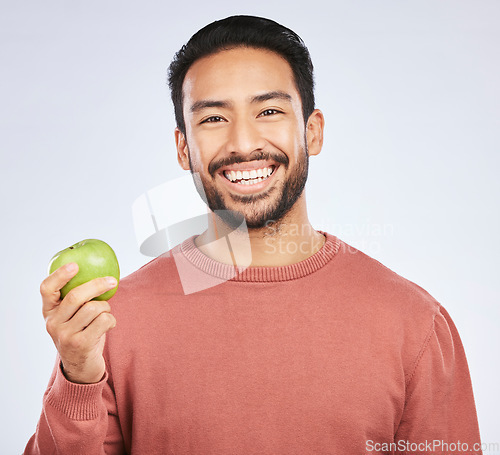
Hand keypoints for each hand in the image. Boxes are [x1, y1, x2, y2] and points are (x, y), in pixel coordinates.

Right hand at [40, 262, 117, 383]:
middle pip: (76, 296)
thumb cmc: (80, 334)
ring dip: (106, 308)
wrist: (81, 367)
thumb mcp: (71, 317)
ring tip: (105, 314)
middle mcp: (53, 323)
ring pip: (94, 308)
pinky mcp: (81, 344)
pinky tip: (108, 325)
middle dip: (98, 285)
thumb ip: (77, 300)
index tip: (74, 265)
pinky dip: (111, 320)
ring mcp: (65, 335)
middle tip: (112, 281)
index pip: (47, 289)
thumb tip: (100, 274)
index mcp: (49, 311)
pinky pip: (103, 321)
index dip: (59, 275)